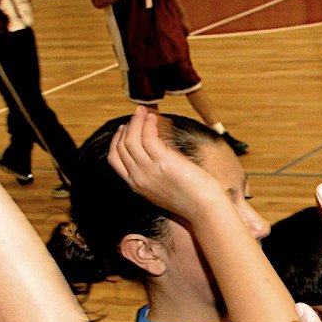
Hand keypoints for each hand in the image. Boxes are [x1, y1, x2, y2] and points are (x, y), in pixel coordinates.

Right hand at [107, 106, 225, 221]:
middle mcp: (138, 178)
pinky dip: (148, 124)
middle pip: (120, 147)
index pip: (114, 160)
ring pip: (130, 140)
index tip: (124, 129)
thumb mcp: (166, 189)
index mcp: (136, 186)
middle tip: (136, 115)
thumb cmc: (195, 201)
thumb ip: (157, 175)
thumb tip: (161, 154)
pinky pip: (147, 137)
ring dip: (136, 121)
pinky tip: (154, 118)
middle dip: (127, 127)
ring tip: (144, 111)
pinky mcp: (163, 161)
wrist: (206, 209)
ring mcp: (148, 170)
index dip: (117, 141)